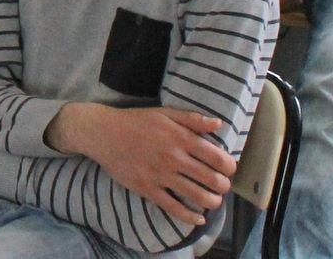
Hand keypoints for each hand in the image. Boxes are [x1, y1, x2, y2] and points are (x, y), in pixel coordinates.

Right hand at [47, 103, 234, 226]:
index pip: (218, 158)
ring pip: (197, 196)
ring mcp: (161, 175)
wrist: (103, 133)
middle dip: (223, 185)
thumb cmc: (135, 121)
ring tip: (213, 200)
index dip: (230, 166)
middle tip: (221, 185)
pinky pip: (174, 208)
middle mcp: (174, 158)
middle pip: (212, 179)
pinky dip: (190, 217)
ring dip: (212, 201)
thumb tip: (219, 125)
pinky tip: (198, 218)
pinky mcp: (148, 189)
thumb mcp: (164, 113)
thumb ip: (192, 119)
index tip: (228, 168)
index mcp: (181, 138)